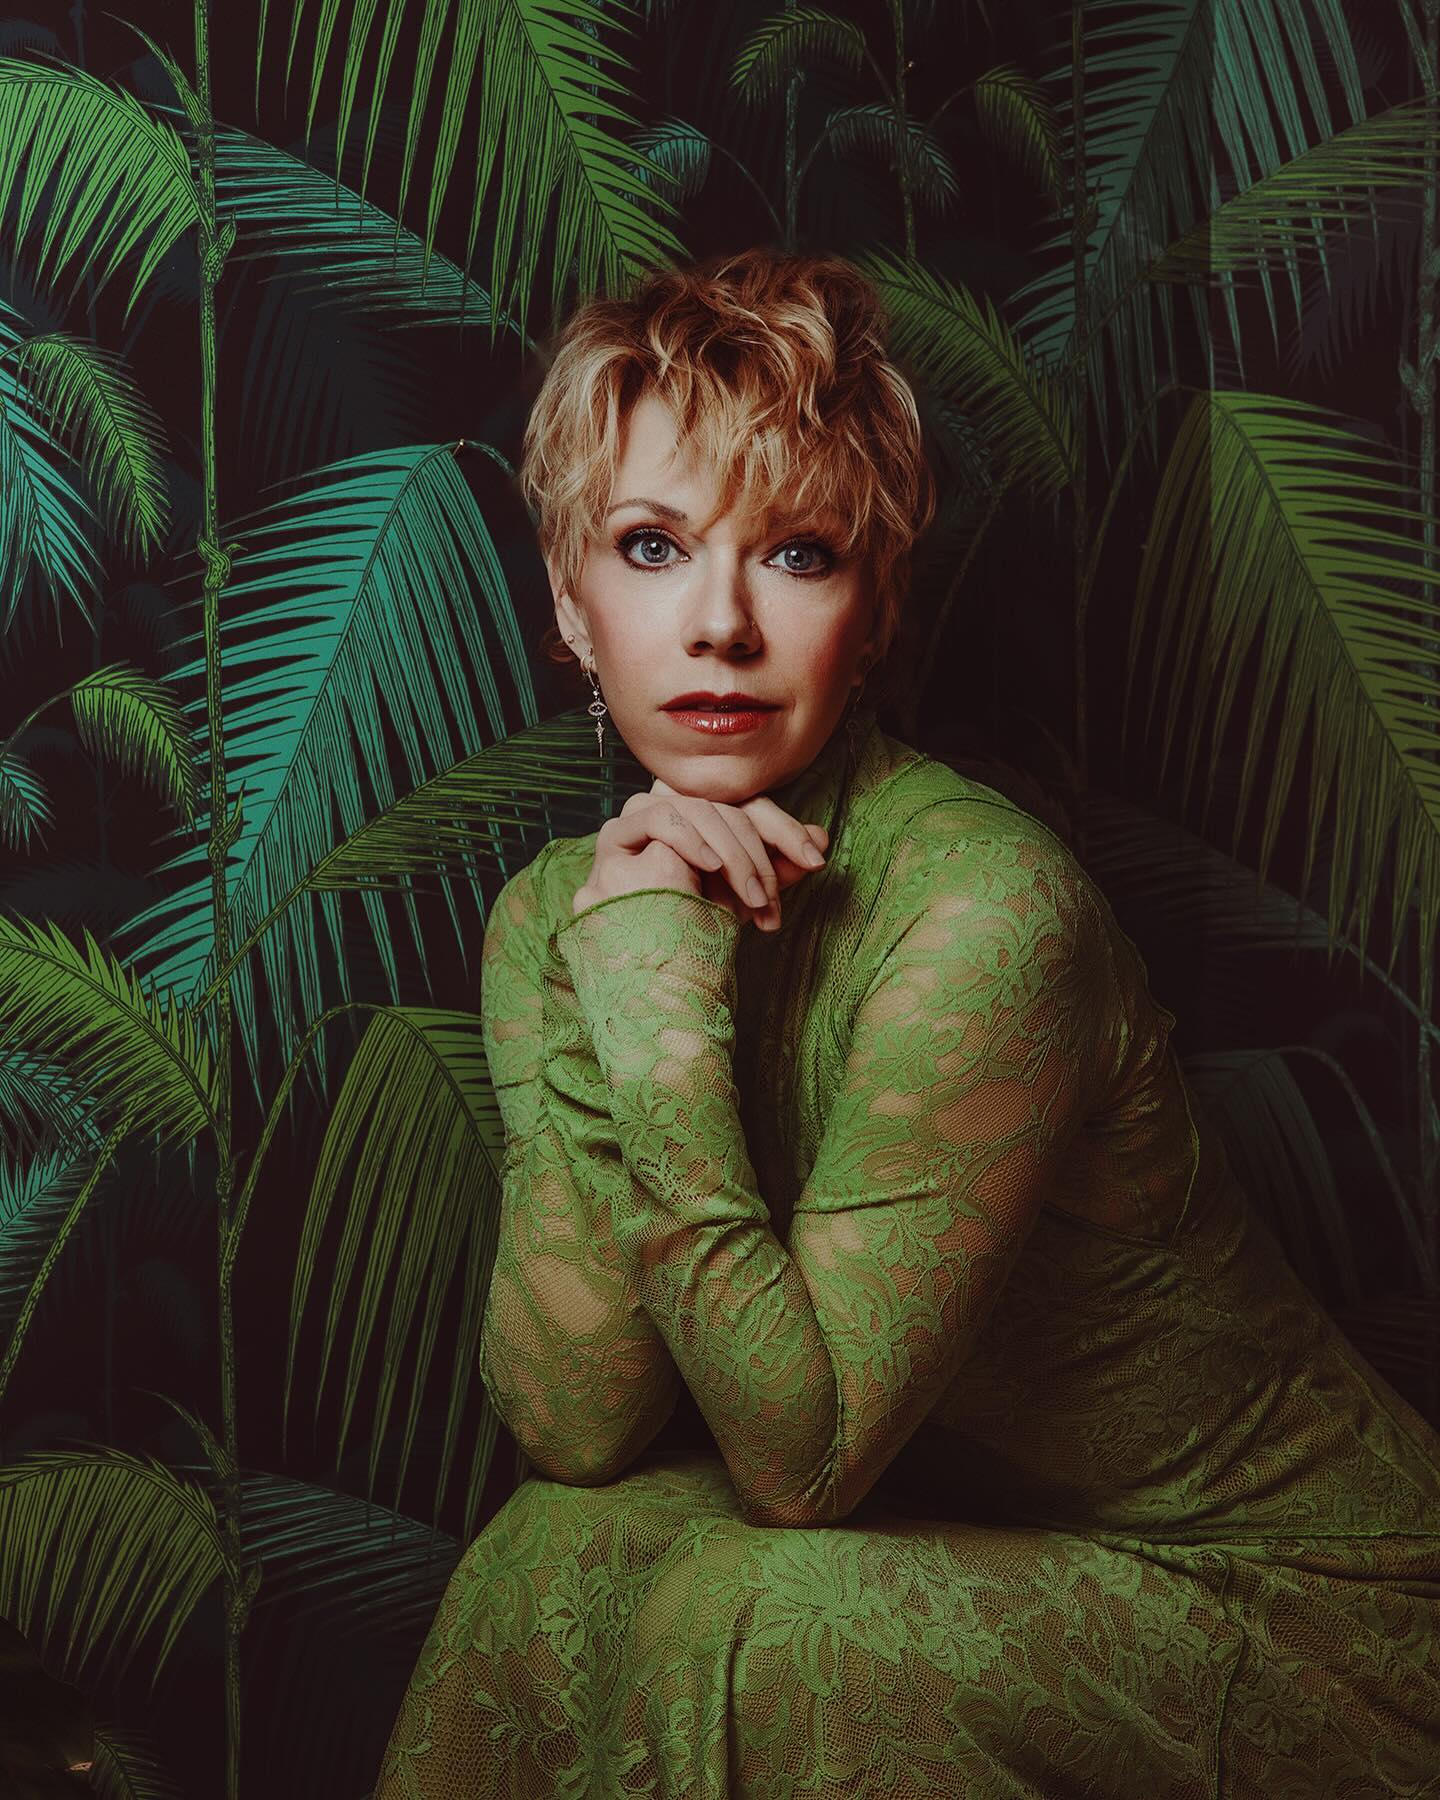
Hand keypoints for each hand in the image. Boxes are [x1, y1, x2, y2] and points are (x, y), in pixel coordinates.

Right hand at [572, 777, 829, 930]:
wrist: (645, 966)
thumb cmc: (694, 928)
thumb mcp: (743, 899)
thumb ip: (775, 869)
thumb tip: (820, 838)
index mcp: (705, 818)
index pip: (751, 809)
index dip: (787, 831)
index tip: (816, 862)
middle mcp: (673, 808)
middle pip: (730, 808)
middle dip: (760, 856)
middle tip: (772, 903)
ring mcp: (641, 817)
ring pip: (700, 810)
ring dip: (732, 854)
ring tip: (749, 898)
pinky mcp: (617, 834)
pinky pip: (660, 818)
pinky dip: (689, 837)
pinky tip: (709, 865)